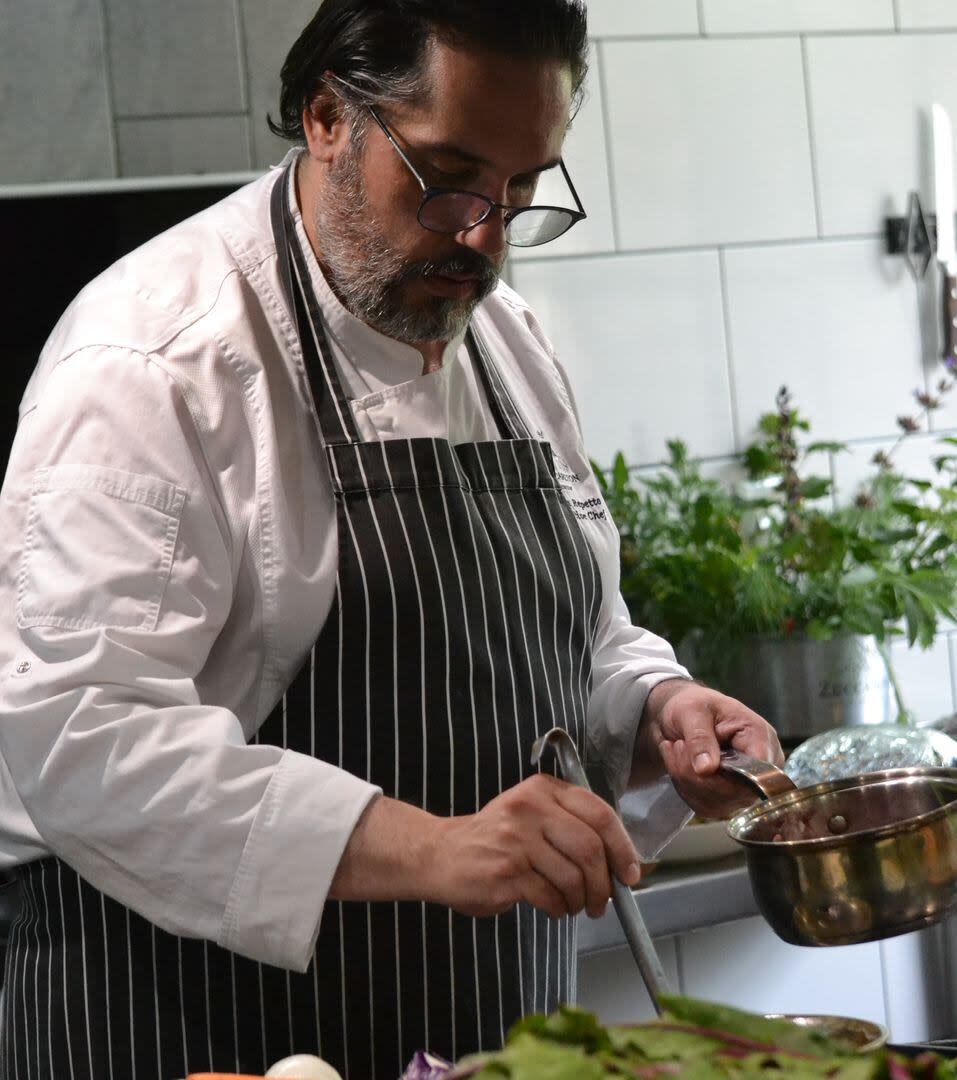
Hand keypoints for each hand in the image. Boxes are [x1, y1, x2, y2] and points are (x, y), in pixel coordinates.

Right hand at [425, 774, 640, 920]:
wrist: (440, 853)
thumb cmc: (495, 838)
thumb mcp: (531, 814)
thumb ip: (569, 825)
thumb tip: (618, 862)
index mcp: (542, 789)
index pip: (599, 814)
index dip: (623, 847)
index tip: (630, 872)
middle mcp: (530, 808)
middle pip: (590, 848)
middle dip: (604, 884)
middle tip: (603, 902)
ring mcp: (516, 839)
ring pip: (573, 877)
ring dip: (580, 900)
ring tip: (572, 906)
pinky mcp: (506, 871)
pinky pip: (550, 896)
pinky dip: (558, 908)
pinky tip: (551, 907)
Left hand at [638, 680, 782, 818]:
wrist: (678, 717)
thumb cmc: (692, 706)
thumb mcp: (691, 711)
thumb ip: (700, 737)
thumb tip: (708, 769)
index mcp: (761, 738)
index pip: (760, 773)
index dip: (727, 774)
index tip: (698, 759)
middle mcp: (760, 767)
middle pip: (734, 792)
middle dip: (695, 773)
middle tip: (677, 746)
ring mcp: (745, 786)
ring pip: (717, 802)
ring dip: (686, 779)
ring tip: (677, 749)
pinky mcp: (728, 799)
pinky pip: (705, 807)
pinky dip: (684, 787)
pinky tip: (680, 764)